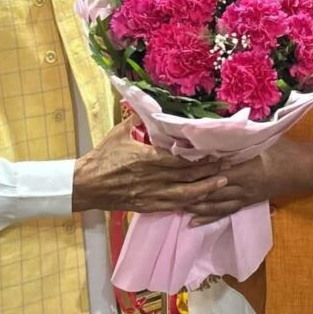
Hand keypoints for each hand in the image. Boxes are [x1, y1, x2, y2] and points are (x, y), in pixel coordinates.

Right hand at [72, 116, 226, 213]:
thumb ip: (136, 120)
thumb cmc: (102, 157)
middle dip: (208, 172)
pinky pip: (172, 206)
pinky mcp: (147, 206)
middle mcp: (152, 178)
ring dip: (205, 189)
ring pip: (184, 195)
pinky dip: (189, 203)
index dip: (199, 158)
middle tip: (226, 165)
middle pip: (187, 177)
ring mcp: (150, 195)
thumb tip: (147, 107)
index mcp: (146, 158)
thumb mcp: (118, 133)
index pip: (179, 159)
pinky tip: (200, 200)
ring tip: (222, 184)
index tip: (215, 152)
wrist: (86, 184)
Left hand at [184, 135, 312, 224]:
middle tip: (164, 191)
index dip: (195, 171)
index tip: (174, 169)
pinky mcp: (247, 202)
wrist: (304, 169)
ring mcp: (244, 196)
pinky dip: (208, 216)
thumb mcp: (263, 138)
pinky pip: (225, 212)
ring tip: (172, 205)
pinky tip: (193, 221)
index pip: (214, 171)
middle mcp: (242, 185)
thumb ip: (241, 136)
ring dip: (194, 205)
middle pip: (210, 190)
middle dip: (188, 190)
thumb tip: (219, 126)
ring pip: (214, 204)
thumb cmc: (284, 149)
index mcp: (245, 168)